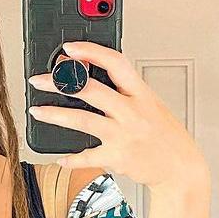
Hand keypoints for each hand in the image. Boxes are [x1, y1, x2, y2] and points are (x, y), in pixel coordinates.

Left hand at [27, 40, 208, 190]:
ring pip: (82, 120)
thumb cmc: (166, 137)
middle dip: (60, 82)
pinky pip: (88, 157)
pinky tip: (61, 158)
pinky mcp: (118, 158)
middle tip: (39, 80)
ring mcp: (124, 135)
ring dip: (55, 115)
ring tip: (38, 111)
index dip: (90, 52)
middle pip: (91, 90)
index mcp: (142, 94)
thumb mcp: (152, 105)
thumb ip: (126, 93)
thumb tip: (94, 77)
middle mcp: (132, 112)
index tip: (69, 49)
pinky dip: (72, 159)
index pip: (115, 63)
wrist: (181, 168)